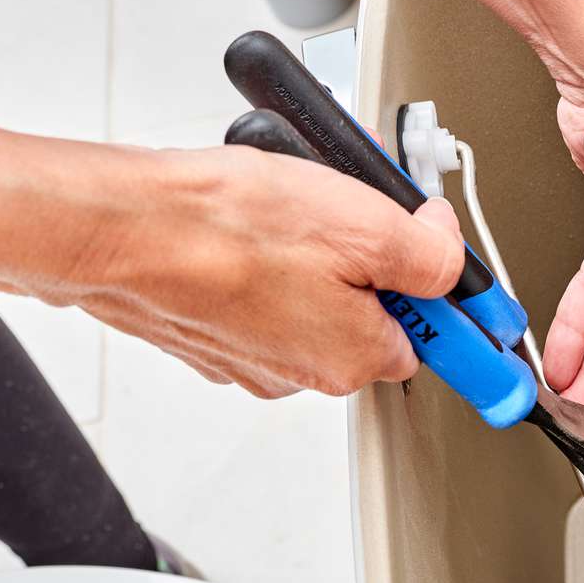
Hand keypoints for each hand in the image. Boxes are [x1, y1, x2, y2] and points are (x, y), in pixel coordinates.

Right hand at [1, 144, 465, 397]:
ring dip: (309, 253)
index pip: (431, 342)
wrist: (115, 228)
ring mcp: (248, 357)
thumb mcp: (368, 223)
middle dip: (366, 259)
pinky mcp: (206, 332)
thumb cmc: (225, 229)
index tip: (468, 303)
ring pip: (309, 298)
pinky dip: (257, 259)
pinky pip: (256, 293)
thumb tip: (449, 253)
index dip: (446, 303)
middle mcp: (303, 374)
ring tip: (284, 208)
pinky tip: (243, 223)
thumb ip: (431, 252)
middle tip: (348, 209)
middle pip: (369, 312)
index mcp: (354, 359)